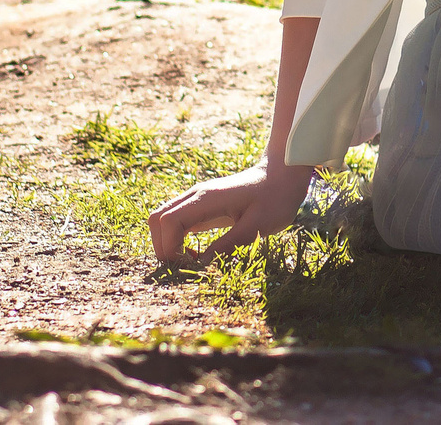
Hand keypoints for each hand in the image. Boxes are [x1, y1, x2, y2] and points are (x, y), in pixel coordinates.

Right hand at [147, 160, 316, 264]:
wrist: (283, 174)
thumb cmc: (276, 198)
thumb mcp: (258, 226)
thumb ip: (229, 244)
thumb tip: (200, 265)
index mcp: (207, 198)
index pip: (167, 222)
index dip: (170, 248)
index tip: (190, 264)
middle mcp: (195, 196)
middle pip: (156, 220)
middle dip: (163, 248)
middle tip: (187, 266)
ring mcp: (196, 200)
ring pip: (162, 221)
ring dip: (168, 245)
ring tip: (192, 261)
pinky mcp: (201, 207)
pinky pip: (175, 223)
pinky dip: (176, 241)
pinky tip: (196, 254)